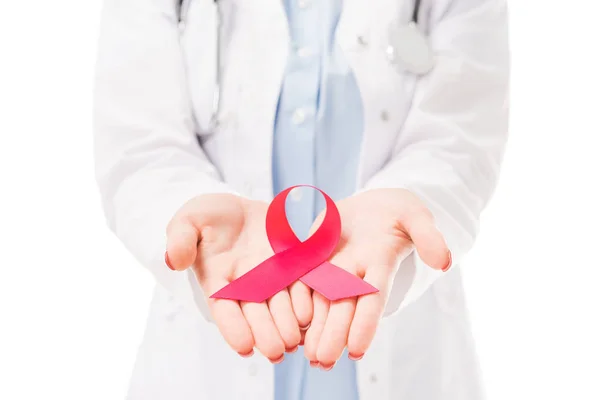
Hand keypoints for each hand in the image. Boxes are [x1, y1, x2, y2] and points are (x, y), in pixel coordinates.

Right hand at [164, 194, 312, 360]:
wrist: (239, 206)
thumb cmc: (209, 216)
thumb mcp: (189, 220)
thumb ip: (180, 239)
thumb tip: (174, 261)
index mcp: (218, 283)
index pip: (224, 312)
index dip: (233, 329)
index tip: (244, 347)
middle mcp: (246, 288)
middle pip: (257, 316)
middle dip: (266, 334)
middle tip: (276, 350)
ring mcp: (271, 279)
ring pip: (281, 307)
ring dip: (288, 325)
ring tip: (295, 338)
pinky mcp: (292, 266)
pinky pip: (301, 286)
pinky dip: (306, 301)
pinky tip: (310, 314)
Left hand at [303, 188, 450, 368]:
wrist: (371, 206)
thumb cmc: (399, 212)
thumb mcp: (416, 216)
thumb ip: (428, 237)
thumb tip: (445, 262)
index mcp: (379, 264)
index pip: (374, 299)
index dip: (366, 325)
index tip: (357, 351)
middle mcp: (354, 272)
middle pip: (343, 306)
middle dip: (333, 334)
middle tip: (322, 362)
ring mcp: (331, 266)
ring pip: (320, 300)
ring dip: (313, 327)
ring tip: (305, 354)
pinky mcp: (312, 255)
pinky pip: (299, 277)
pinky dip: (293, 299)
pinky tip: (285, 322)